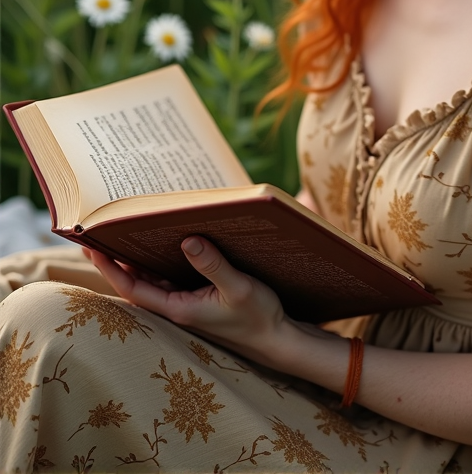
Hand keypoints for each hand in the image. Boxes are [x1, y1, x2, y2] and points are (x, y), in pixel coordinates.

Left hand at [86, 238, 289, 364]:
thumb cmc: (258, 317)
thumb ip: (212, 265)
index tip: (93, 247)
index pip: (134, 288)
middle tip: (98, 234)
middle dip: (116, 260)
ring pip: (153, 280)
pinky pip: (171, 278)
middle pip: (138, 282)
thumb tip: (187, 240)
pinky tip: (159, 245)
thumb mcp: (238, 287)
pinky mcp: (200, 298)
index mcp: (180, 308)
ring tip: (120, 234)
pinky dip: (159, 262)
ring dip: (136, 260)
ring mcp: (188, 303)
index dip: (111, 269)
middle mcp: (178, 307)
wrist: (277, 339)